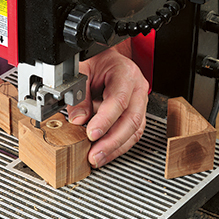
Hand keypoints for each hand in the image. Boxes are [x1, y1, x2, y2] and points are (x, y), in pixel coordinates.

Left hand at [67, 48, 148, 167]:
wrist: (105, 59)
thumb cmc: (95, 61)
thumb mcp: (81, 71)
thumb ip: (79, 95)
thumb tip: (78, 119)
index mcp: (125, 73)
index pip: (119, 100)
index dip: (105, 120)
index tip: (91, 134)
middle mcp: (137, 88)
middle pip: (131, 120)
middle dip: (112, 141)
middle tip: (94, 155)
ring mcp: (140, 102)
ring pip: (135, 130)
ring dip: (116, 148)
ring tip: (97, 159)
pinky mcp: (137, 114)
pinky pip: (132, 134)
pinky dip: (118, 146)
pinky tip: (105, 154)